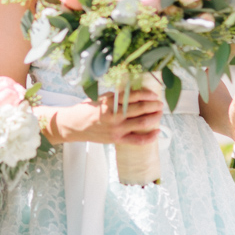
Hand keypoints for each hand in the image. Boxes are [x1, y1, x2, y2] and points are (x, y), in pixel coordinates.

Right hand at [43, 88, 162, 144]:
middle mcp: (114, 115)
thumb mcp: (100, 98)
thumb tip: (135, 93)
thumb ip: (116, 97)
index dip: (147, 94)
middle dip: (154, 105)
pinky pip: (137, 140)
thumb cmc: (87, 110)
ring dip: (155, 117)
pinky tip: (157, 132)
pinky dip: (150, 137)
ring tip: (159, 114)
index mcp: (110, 102)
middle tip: (160, 104)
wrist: (74, 126)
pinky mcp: (117, 139)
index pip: (133, 95)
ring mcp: (116, 128)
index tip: (154, 94)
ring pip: (142, 122)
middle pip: (141, 109)